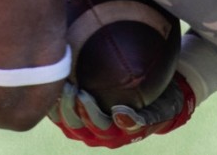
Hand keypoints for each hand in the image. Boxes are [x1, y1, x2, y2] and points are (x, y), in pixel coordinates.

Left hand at [48, 75, 195, 147]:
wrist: (160, 94)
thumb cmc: (161, 102)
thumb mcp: (160, 111)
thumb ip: (144, 118)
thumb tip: (120, 116)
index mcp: (115, 135)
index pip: (96, 127)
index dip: (87, 112)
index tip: (83, 92)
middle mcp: (98, 133)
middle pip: (76, 125)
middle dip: (69, 107)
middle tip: (67, 85)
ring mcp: (86, 124)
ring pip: (65, 120)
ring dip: (59, 104)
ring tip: (58, 83)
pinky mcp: (79, 112)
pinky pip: (62, 111)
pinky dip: (55, 100)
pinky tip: (54, 81)